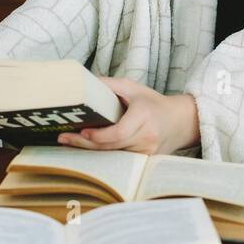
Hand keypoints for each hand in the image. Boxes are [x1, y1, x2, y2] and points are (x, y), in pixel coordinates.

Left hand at [57, 77, 199, 154]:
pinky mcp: (145, 160)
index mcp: (144, 116)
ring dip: (91, 151)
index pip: (119, 133)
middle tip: (63, 138)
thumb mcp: (132, 87)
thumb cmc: (152, 102)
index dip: (99, 136)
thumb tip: (84, 83)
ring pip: (114, 155)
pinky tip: (86, 149)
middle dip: (85, 144)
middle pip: (112, 146)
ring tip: (69, 142)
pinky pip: (120, 159)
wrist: (180, 121)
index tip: (82, 131)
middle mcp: (147, 137)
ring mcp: (147, 152)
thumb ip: (109, 85)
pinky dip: (103, 154)